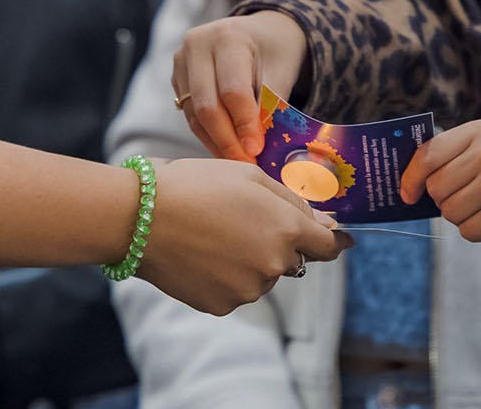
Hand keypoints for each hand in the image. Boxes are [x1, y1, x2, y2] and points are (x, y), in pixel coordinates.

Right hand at [136, 157, 347, 315]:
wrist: (140, 217)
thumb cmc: (195, 185)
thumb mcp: (249, 175)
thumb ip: (292, 202)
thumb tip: (325, 225)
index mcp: (286, 229)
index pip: (328, 246)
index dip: (335, 241)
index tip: (339, 238)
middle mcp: (273, 265)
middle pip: (291, 259)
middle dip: (277, 242)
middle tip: (240, 218)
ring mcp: (248, 289)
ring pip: (262, 275)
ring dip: (250, 259)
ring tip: (212, 234)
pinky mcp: (222, 305)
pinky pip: (236, 290)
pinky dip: (225, 275)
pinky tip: (201, 254)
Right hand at [171, 11, 307, 159]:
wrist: (258, 31)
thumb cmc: (274, 50)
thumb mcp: (281, 71)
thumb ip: (270, 105)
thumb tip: (260, 148)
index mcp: (228, 37)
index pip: (232, 90)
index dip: (244, 124)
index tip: (256, 151)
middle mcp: (197, 44)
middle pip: (207, 105)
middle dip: (227, 140)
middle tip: (246, 165)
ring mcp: (181, 60)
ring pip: (194, 114)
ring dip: (216, 142)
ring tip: (237, 163)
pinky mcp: (177, 77)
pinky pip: (189, 114)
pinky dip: (208, 135)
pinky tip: (225, 149)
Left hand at [400, 119, 480, 253]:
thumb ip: (458, 155)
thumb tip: (412, 178)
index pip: (429, 153)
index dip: (412, 175)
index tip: (407, 192)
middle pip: (436, 187)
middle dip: (448, 199)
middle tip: (475, 198)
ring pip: (449, 211)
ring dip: (465, 217)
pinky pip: (467, 231)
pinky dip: (480, 231)